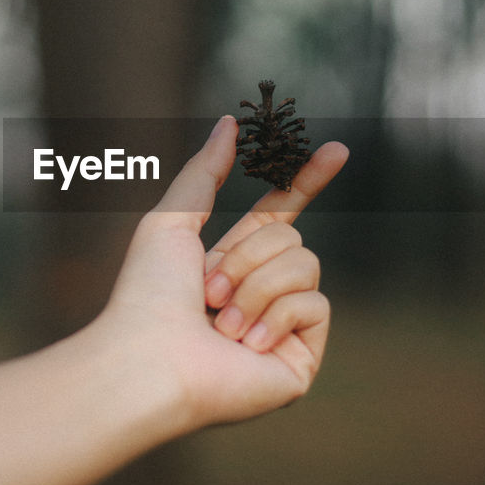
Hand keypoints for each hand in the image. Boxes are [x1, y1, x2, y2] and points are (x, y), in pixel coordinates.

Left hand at [94, 115, 347, 430]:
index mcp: (231, 265)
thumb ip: (204, 172)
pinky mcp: (301, 359)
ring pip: (307, 265)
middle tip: (206, 292)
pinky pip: (316, 304)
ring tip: (220, 324)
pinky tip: (244, 345)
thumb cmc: (146, 295)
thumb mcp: (170, 219)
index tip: (338, 150)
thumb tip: (230, 123)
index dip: (307, 182)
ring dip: (257, 286)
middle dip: (248, 256)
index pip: (281, 214)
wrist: (148, 361)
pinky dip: (276, 315)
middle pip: (292, 237)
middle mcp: (260, 296)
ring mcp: (283, 329)